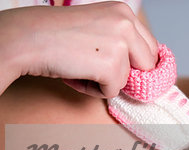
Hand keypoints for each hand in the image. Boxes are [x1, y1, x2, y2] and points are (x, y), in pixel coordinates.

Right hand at [0, 2, 157, 96]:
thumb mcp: (98, 26)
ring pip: (129, 79)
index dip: (141, 63)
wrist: (28, 38)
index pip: (150, 46)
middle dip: (130, 73)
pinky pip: (113, 91)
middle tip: (105, 72)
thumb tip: (143, 68)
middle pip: (148, 64)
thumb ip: (121, 40)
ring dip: (106, 81)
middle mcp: (126, 23)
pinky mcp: (111, 65)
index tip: (132, 71)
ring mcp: (120, 44)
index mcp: (124, 12)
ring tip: (81, 68)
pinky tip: (77, 75)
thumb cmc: (57, 35)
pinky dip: (95, 90)